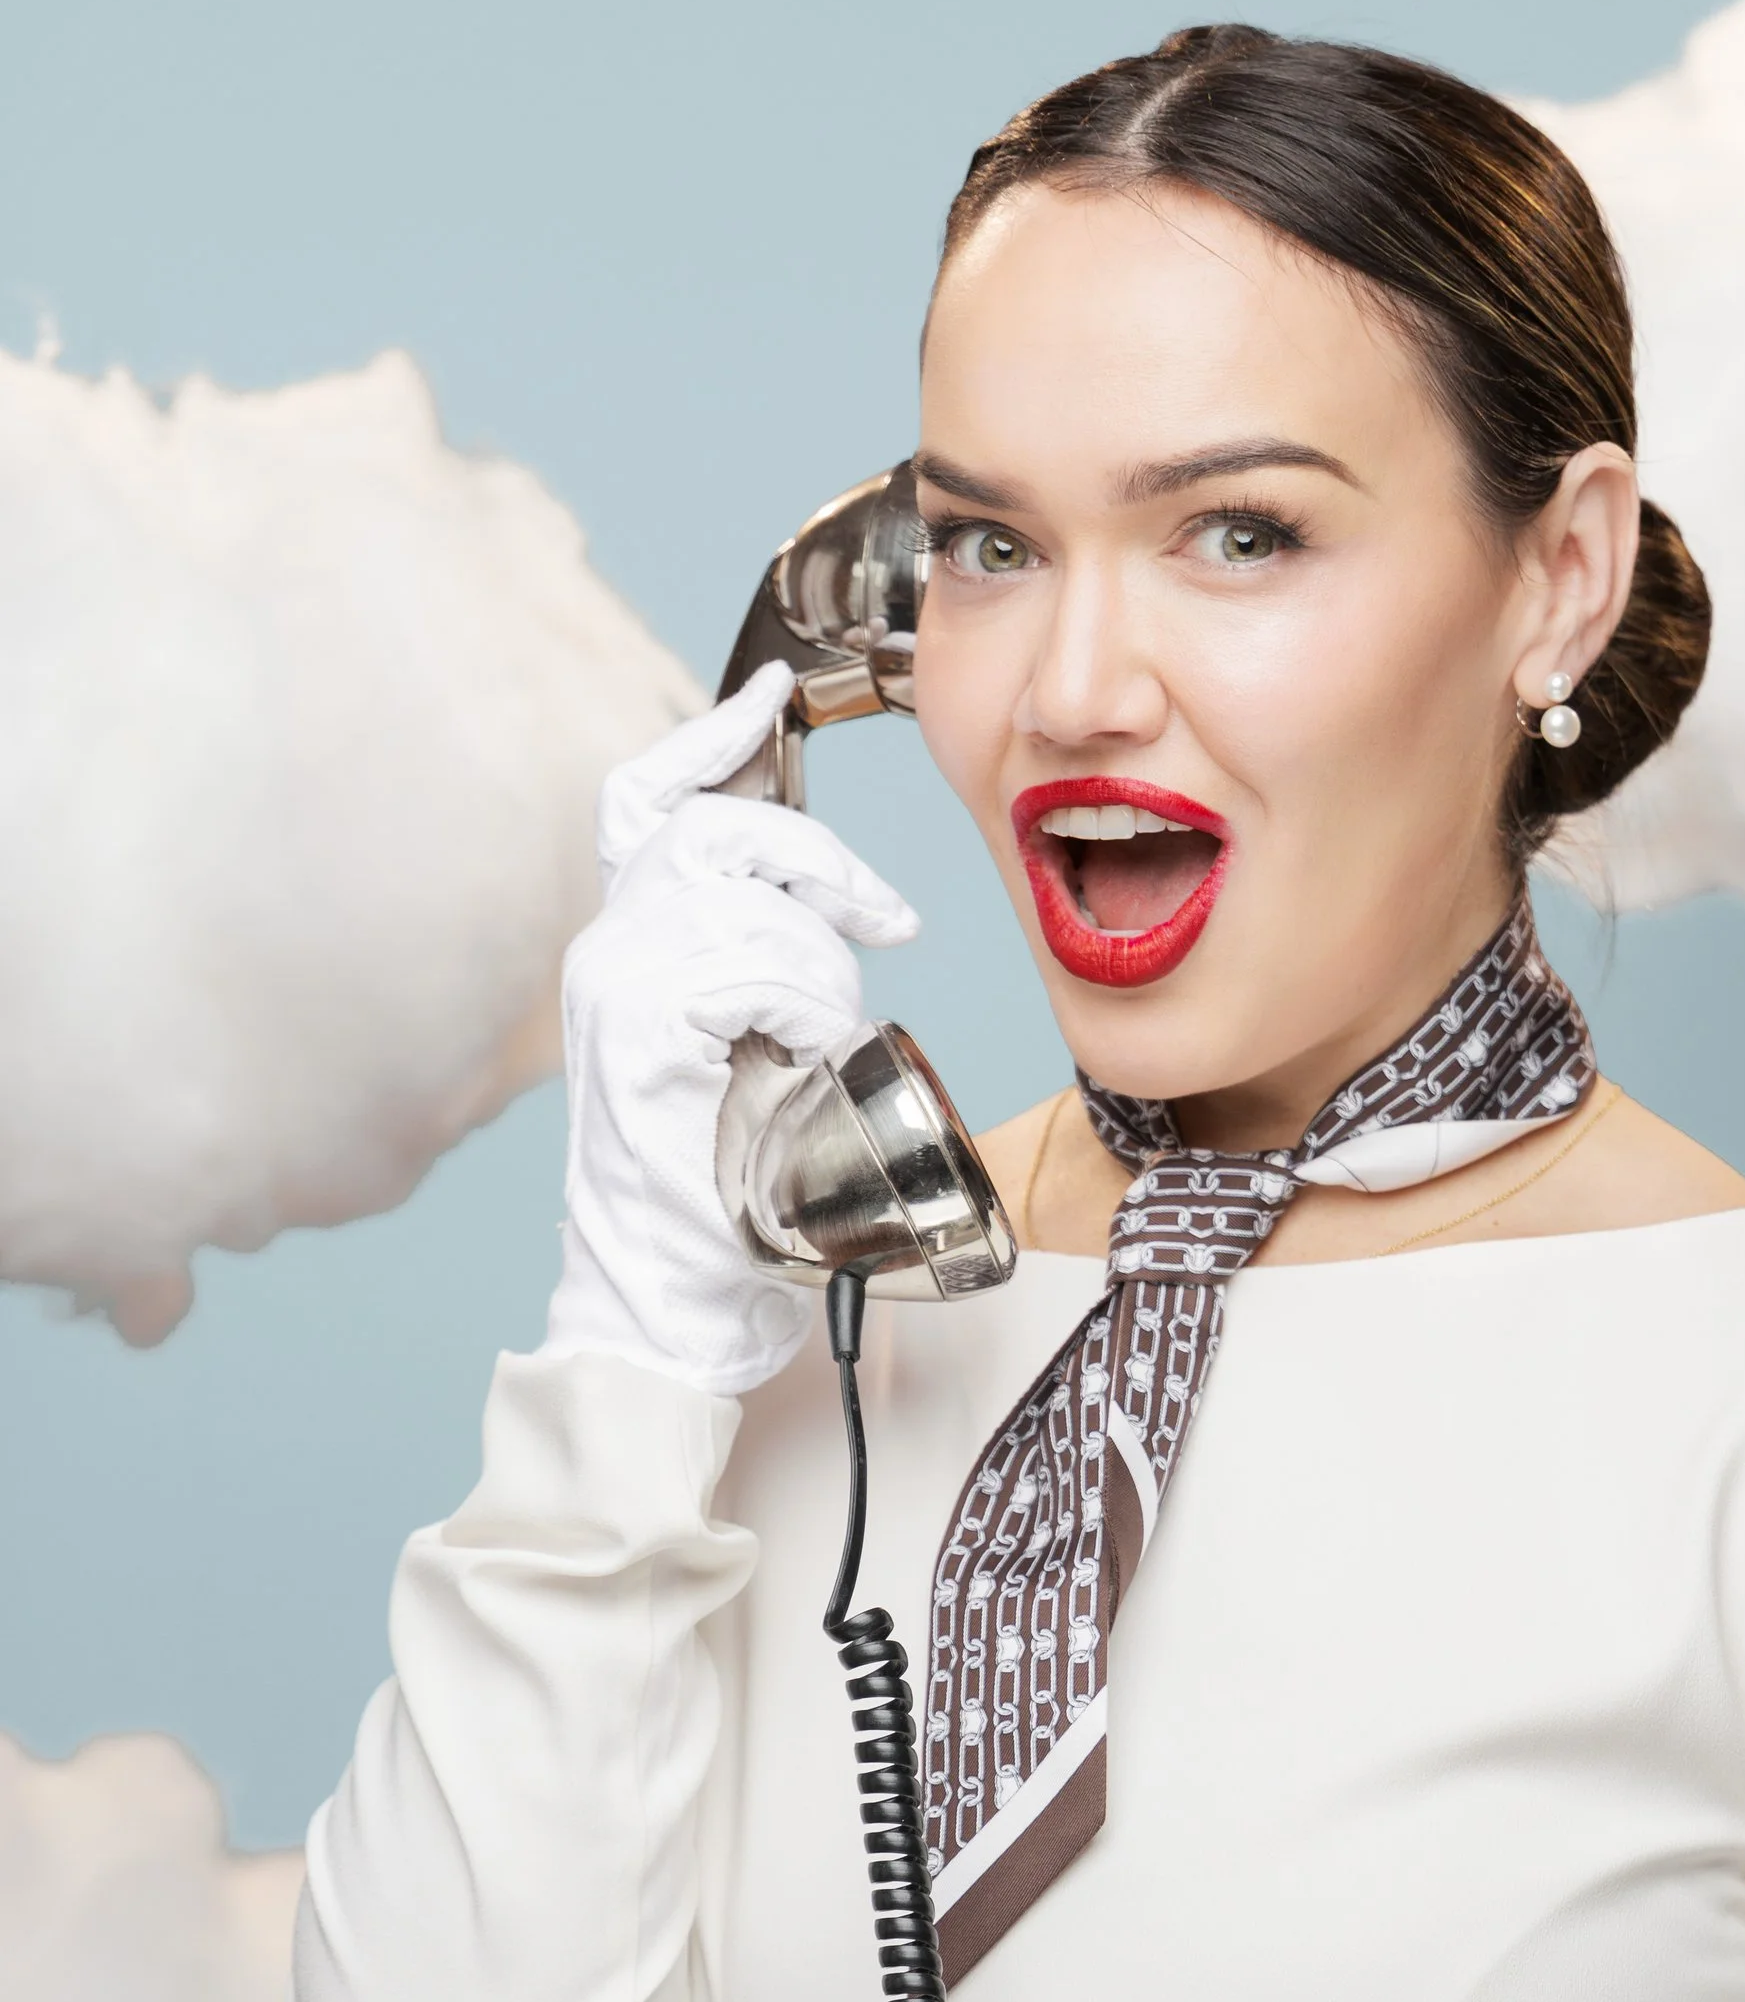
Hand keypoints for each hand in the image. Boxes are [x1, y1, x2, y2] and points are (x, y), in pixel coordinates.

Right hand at [541, 664, 919, 1395]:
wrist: (670, 1310)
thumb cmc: (726, 1205)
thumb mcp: (754, 1063)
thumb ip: (763, 979)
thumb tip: (831, 913)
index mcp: (626, 950)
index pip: (650, 803)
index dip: (713, 739)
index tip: (773, 691)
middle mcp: (605, 954)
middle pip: (714, 829)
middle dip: (817, 857)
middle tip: (883, 921)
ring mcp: (613, 989)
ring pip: (744, 898)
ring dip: (819, 961)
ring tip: (823, 1043)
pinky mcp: (638, 1031)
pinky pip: (747, 963)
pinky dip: (801, 1002)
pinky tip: (804, 1057)